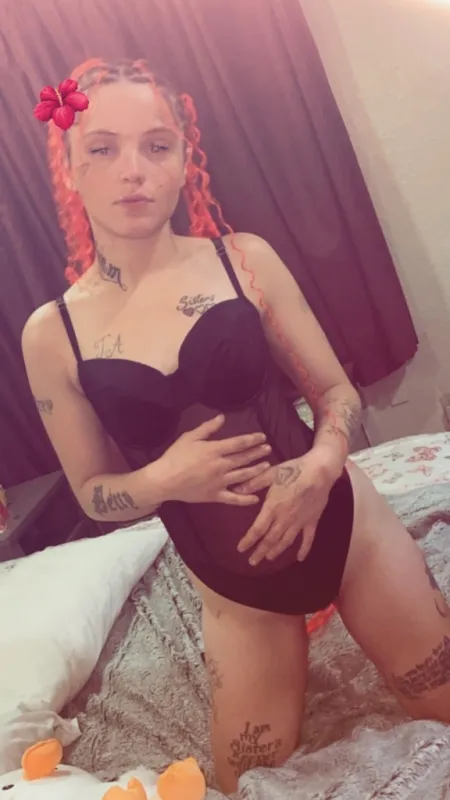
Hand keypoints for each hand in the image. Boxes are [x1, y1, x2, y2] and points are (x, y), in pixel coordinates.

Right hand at [158, 415, 271, 505]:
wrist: (164, 480)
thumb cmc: (175, 456)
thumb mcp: (189, 437)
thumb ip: (207, 428)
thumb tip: (222, 417)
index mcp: (214, 450)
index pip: (239, 443)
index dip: (252, 439)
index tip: (262, 437)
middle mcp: (221, 465)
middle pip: (244, 458)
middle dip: (257, 453)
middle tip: (268, 449)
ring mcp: (220, 482)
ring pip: (243, 476)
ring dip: (256, 470)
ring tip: (266, 466)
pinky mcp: (215, 496)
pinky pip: (233, 499)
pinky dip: (245, 499)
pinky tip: (256, 498)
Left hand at [236, 449, 338, 564]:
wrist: (319, 471)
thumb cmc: (294, 469)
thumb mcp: (271, 473)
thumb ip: (253, 483)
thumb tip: (236, 490)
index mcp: (273, 507)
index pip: (257, 529)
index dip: (248, 540)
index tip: (241, 549)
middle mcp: (285, 518)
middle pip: (270, 539)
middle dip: (260, 552)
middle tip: (252, 562)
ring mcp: (299, 521)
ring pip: (286, 541)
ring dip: (276, 551)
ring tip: (269, 558)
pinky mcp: (312, 521)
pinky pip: (308, 539)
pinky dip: (304, 549)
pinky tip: (300, 558)